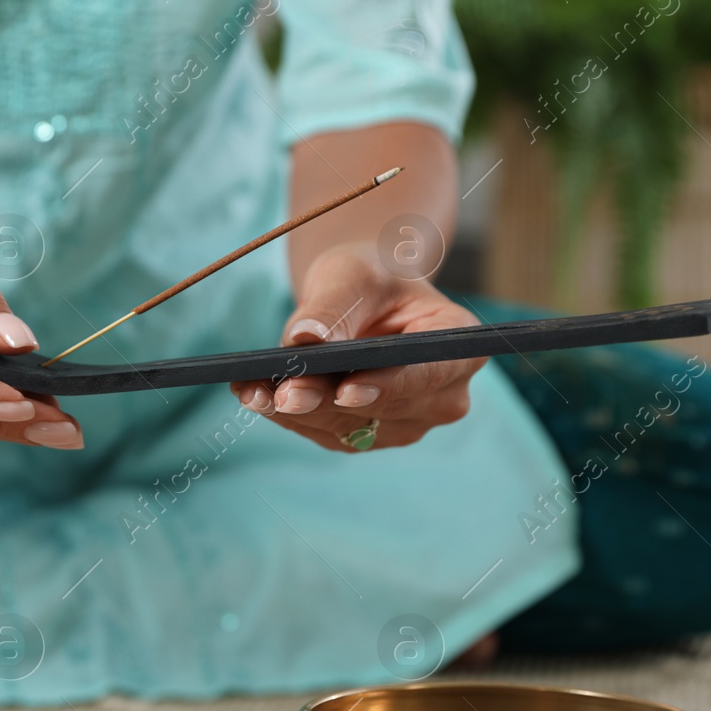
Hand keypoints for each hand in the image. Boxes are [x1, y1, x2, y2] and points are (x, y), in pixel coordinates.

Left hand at [229, 244, 483, 451]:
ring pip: (349, 428)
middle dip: (325, 401)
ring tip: (252, 391)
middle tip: (279, 392)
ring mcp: (410, 422)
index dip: (387, 386)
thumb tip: (305, 340)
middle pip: (383, 408)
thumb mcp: (350, 274)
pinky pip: (327, 433)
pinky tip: (253, 395)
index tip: (346, 391)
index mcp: (458, 346)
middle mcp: (445, 395)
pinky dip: (288, 416)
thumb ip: (332, 306)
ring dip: (297, 413)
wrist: (360, 299)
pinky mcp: (371, 436)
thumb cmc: (367, 277)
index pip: (425, 373)